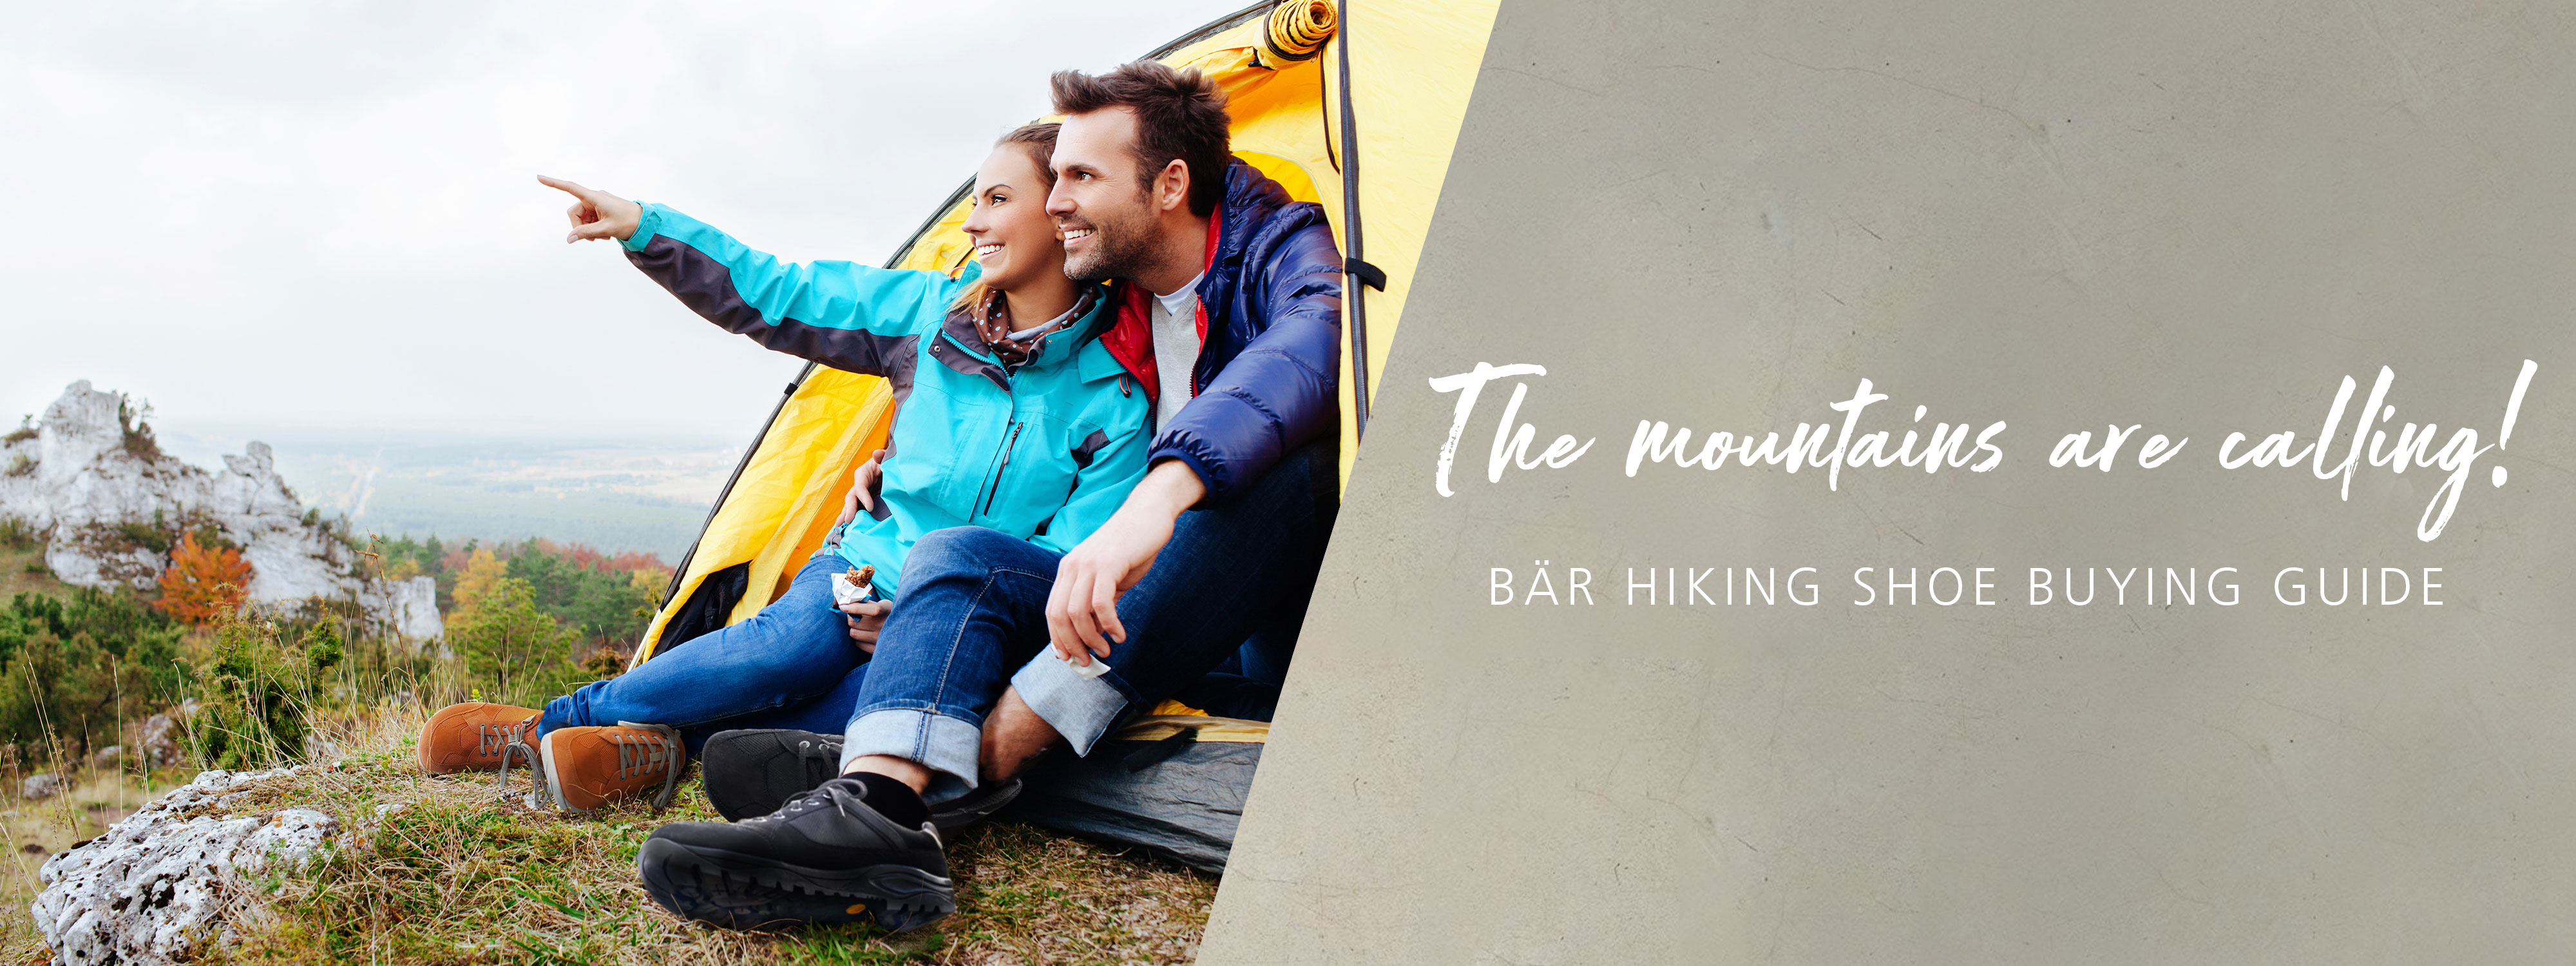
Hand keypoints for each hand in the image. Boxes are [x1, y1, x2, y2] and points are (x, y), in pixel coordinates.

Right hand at [537, 175, 642, 242]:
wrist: (645, 223)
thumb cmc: (629, 222)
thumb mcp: (606, 229)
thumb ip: (586, 233)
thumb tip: (569, 239)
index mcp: (595, 197)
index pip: (570, 188)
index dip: (554, 183)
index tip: (539, 177)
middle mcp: (594, 198)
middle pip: (574, 213)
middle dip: (579, 227)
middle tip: (593, 239)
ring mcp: (597, 204)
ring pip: (581, 219)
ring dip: (588, 230)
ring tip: (603, 237)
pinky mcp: (600, 210)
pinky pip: (589, 220)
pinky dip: (594, 228)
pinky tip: (605, 235)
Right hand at [836, 450, 887, 526]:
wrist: (892, 470)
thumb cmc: (889, 463)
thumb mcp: (887, 458)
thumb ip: (883, 457)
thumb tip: (877, 453)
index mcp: (862, 474)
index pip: (860, 487)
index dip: (863, 497)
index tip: (870, 508)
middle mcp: (858, 485)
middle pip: (851, 498)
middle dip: (849, 509)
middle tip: (848, 521)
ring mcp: (860, 495)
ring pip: (850, 506)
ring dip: (845, 516)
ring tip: (840, 527)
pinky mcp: (863, 502)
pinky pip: (856, 511)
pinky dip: (851, 519)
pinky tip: (846, 529)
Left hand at [840, 598, 889, 654]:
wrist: (901, 630)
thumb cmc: (888, 614)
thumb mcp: (883, 604)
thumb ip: (867, 602)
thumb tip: (847, 602)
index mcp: (888, 611)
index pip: (873, 610)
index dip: (855, 608)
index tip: (843, 607)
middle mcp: (885, 626)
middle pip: (855, 622)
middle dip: (851, 618)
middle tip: (854, 616)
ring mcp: (881, 639)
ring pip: (854, 633)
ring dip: (854, 628)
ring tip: (860, 626)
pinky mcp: (876, 649)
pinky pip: (858, 644)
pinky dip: (858, 639)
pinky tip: (864, 634)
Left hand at [1044, 461, 1203, 664]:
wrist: (1149, 513)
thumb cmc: (1131, 547)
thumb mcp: (1110, 579)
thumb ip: (1098, 603)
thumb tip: (1093, 634)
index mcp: (1068, 570)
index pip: (1052, 611)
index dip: (1058, 638)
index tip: (1069, 658)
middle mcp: (1072, 566)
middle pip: (1059, 616)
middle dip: (1072, 645)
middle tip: (1087, 662)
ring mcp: (1088, 564)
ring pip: (1077, 613)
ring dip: (1091, 639)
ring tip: (1106, 651)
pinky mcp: (1108, 563)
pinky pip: (1101, 603)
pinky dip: (1110, 625)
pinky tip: (1120, 635)